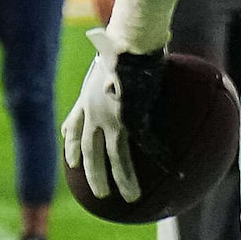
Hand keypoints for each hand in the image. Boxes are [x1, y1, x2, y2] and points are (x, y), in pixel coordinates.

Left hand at [63, 32, 165, 200]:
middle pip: (90, 151)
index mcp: (88, 98)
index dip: (70, 144)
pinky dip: (159, 158)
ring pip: (114, 158)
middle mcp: (94, 112)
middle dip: (93, 174)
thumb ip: (115, 67)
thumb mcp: (112, 56)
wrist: (128, 43)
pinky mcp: (130, 119)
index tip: (70, 161)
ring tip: (130, 198)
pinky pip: (146, 145)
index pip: (74, 126)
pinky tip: (169, 170)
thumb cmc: (124, 42)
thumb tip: (129, 64)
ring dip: (122, 180)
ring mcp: (111, 118)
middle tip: (100, 195)